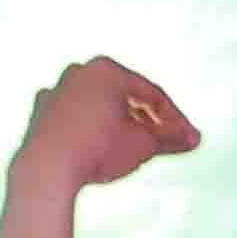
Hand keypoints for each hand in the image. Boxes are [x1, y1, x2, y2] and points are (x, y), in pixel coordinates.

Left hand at [18, 54, 201, 192]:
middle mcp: (80, 71)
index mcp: (108, 70)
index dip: (175, 118)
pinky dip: (91, 129)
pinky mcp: (42, 111)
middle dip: (147, 120)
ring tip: (133, 146)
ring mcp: (57, 90)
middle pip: (124, 96)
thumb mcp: (144, 145)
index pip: (152, 94)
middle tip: (164, 141)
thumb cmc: (98, 148)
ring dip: (119, 123)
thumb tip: (194, 139)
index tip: (186, 138)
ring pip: (98, 105)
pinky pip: (75, 117)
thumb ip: (171, 138)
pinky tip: (99, 146)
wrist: (47, 167)